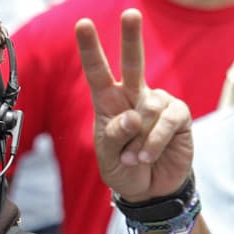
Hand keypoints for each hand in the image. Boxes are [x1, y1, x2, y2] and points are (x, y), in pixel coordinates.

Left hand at [75, 9, 192, 202]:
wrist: (148, 188)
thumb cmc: (122, 167)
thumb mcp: (107, 155)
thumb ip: (114, 135)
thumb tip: (132, 116)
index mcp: (108, 102)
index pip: (97, 72)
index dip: (90, 49)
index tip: (83, 24)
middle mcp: (133, 96)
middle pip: (133, 64)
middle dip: (131, 38)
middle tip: (131, 13)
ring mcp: (156, 104)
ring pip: (147, 106)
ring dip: (138, 138)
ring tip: (133, 157)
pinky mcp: (178, 115)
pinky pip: (166, 121)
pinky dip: (153, 142)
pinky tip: (146, 156)